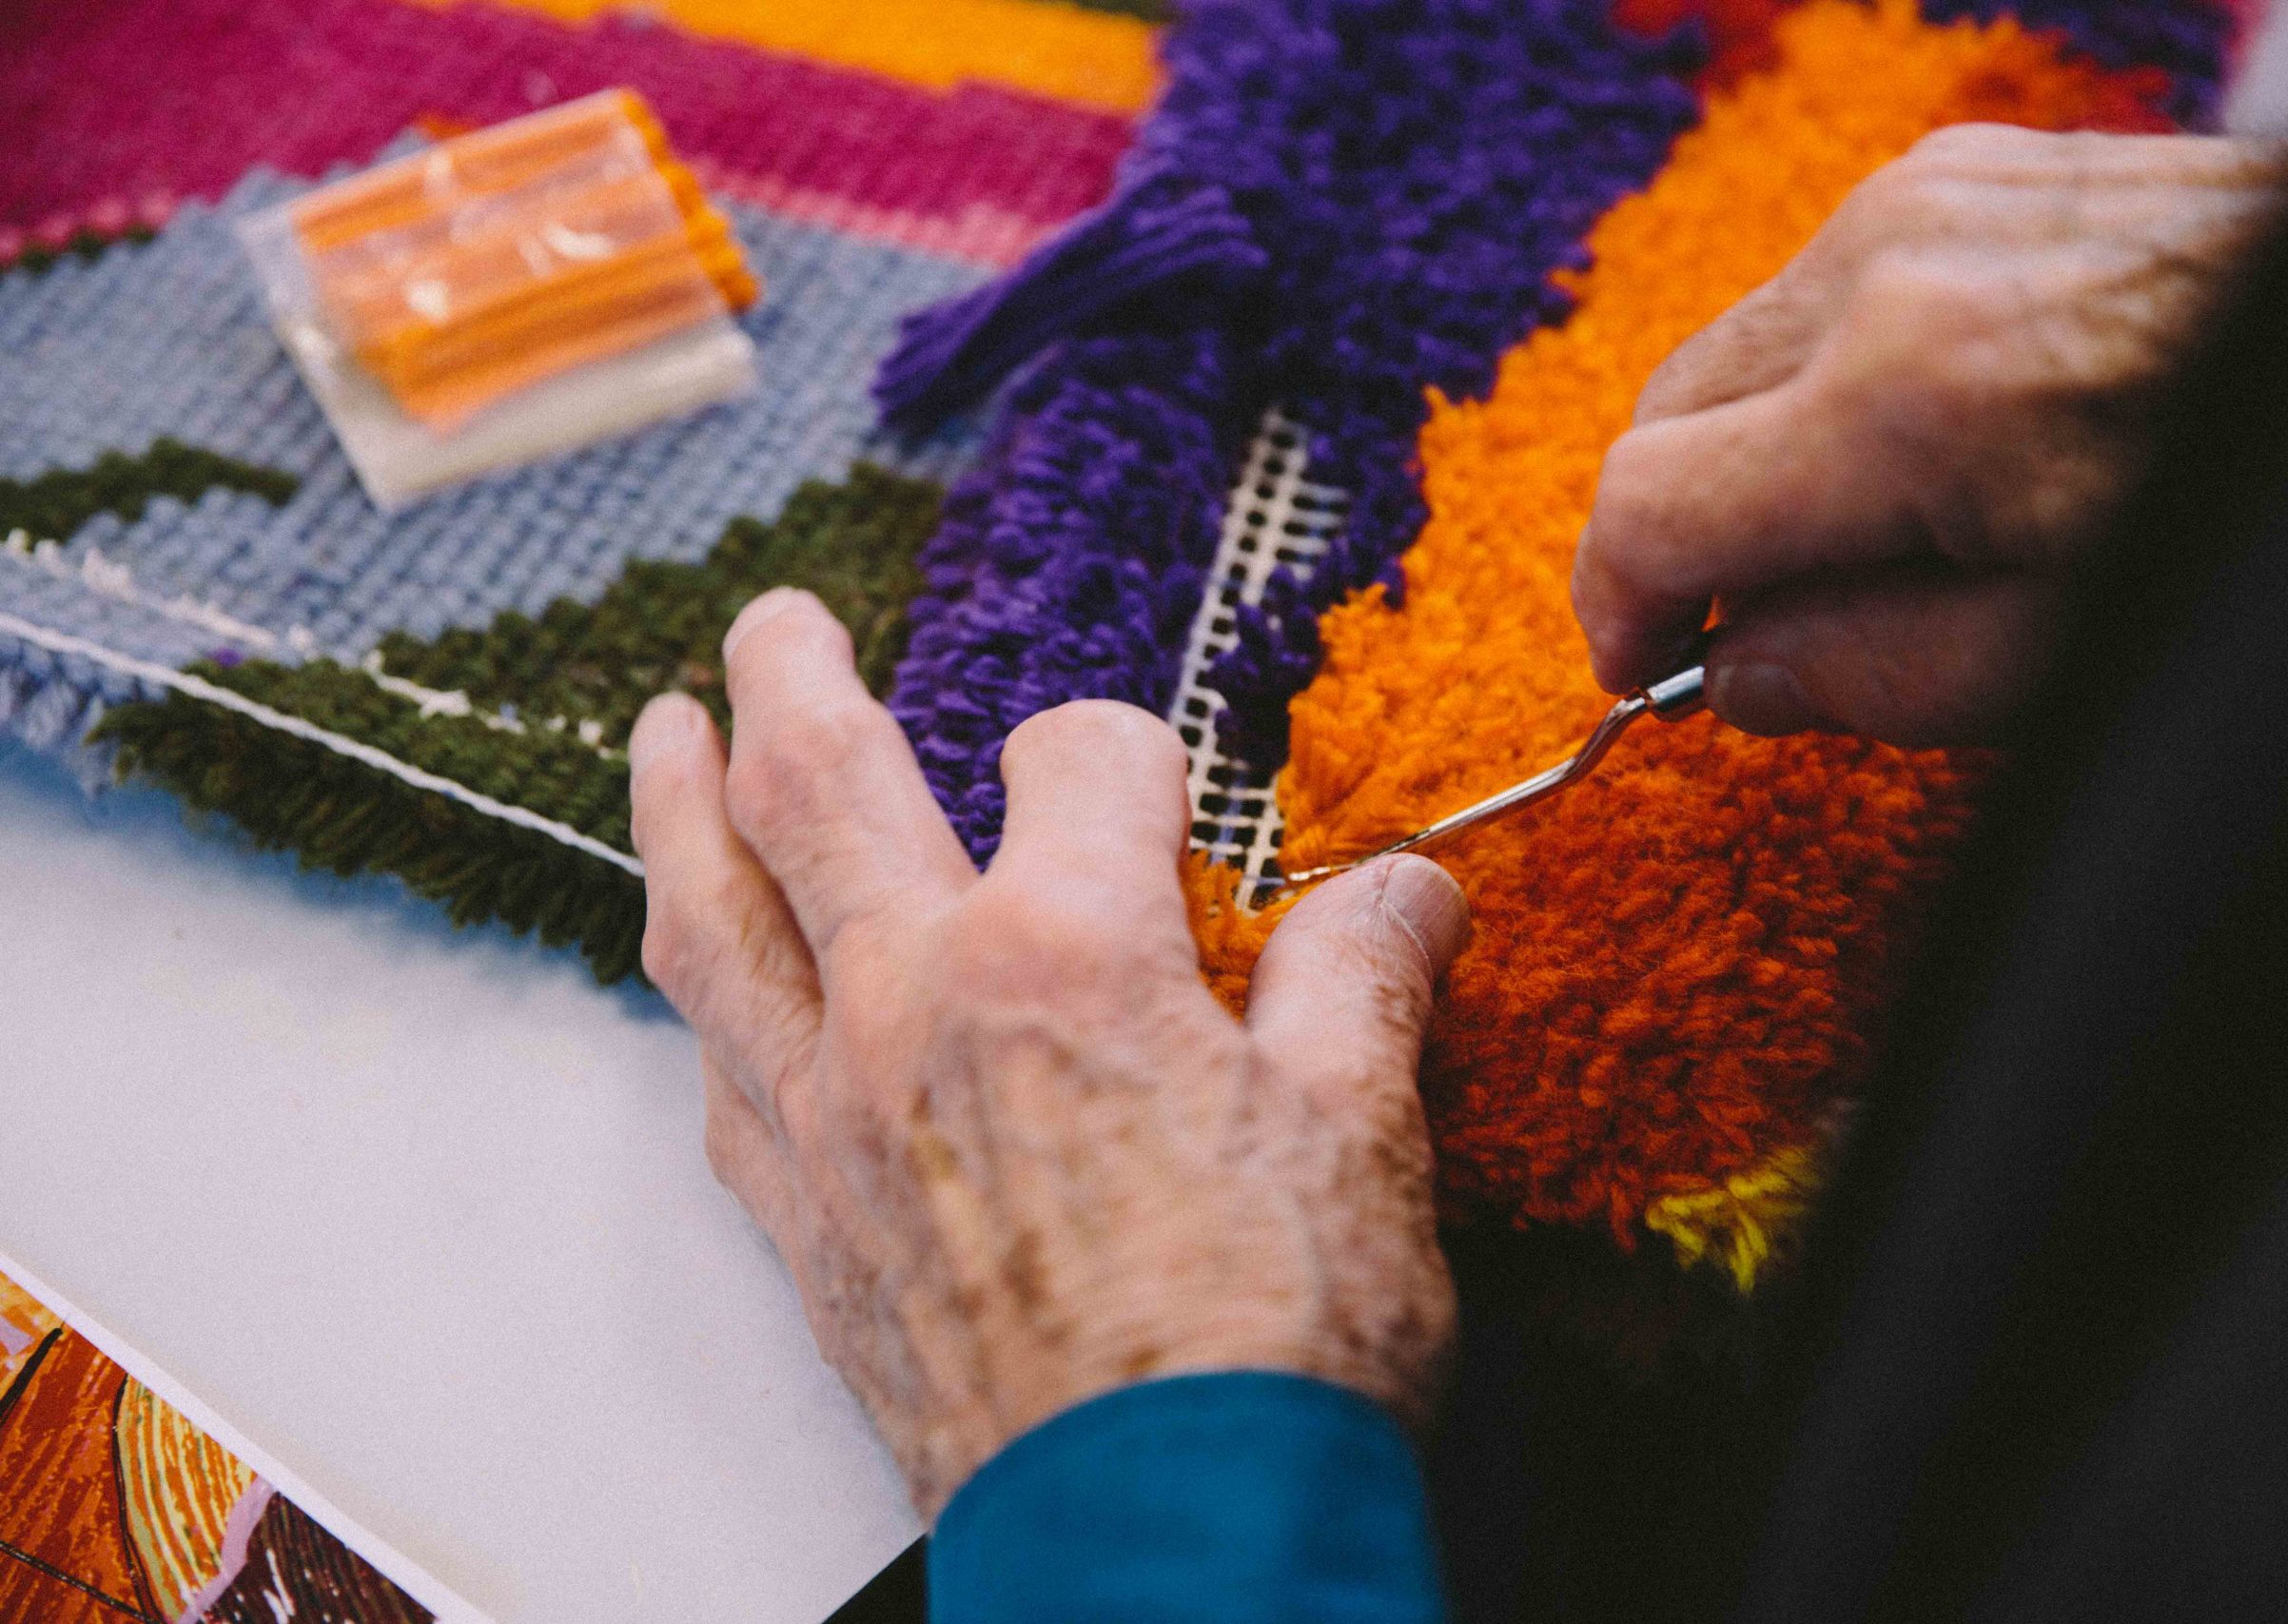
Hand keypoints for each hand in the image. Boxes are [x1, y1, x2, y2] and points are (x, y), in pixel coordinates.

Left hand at [627, 588, 1470, 1516]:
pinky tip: (710, 979)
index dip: (1132, 750)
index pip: (1080, 758)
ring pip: (713, 914)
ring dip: (678, 805)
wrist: (1166, 1538)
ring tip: (660, 739)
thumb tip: (1408, 893)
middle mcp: (915, 1006)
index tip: (1161, 791)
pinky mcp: (799, 1220)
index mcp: (1065, 957)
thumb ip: (1366, 981)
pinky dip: (706, 993)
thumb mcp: (1366, 1134)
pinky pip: (715, 1068)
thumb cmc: (1268, 1351)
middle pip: (817, 780)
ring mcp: (832, 1113)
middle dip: (790, 674)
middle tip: (774, 620)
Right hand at [1573, 126, 2287, 743]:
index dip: (1621, 613)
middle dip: (1679, 540)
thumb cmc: (2250, 499)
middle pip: (1662, 415)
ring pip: (1732, 353)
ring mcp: (1923, 194)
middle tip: (1747, 633)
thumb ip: (1866, 678)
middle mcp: (1887, 263)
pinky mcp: (1963, 167)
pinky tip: (1912, 450)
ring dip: (1750, 459)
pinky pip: (1818, 292)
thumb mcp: (2060, 655)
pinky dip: (1820, 386)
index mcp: (1903, 397)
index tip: (1650, 673)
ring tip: (1856, 543)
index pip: (1646, 506)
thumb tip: (1737, 676)